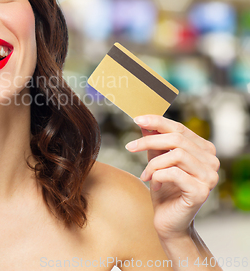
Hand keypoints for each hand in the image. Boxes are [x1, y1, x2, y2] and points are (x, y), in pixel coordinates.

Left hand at [124, 114, 219, 240]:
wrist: (168, 221)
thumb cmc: (164, 190)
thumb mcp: (157, 161)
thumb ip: (154, 142)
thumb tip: (143, 121)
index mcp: (204, 150)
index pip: (179, 128)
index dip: (157, 122)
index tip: (137, 120)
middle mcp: (211, 161)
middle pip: (177, 139)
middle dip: (149, 141)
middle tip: (130, 147)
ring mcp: (210, 177)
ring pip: (175, 155)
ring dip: (153, 164)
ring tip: (145, 174)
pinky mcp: (201, 192)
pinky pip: (174, 173)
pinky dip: (157, 176)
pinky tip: (153, 185)